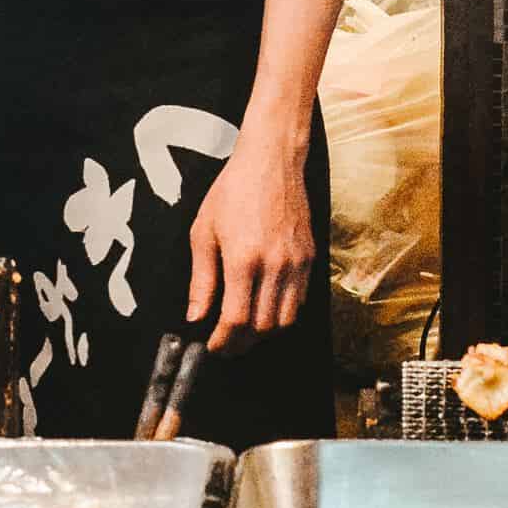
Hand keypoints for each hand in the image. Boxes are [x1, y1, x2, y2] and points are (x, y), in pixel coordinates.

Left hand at [186, 140, 313, 352]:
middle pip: (263, 328)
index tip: (212, 346)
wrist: (271, 161)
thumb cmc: (233, 191)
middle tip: (225, 345)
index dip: (223, 341)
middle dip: (242, 344)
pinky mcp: (311, 258)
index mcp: (244, 259)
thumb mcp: (204, 232)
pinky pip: (301, 301)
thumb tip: (196, 317)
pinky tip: (266, 310)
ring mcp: (297, 263)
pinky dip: (283, 315)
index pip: (237, 320)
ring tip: (245, 333)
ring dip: (264, 334)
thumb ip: (201, 280)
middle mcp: (275, 265)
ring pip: (286, 320)